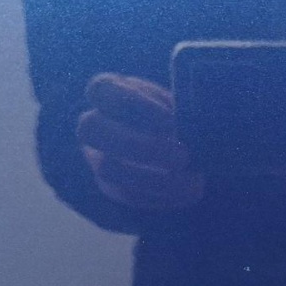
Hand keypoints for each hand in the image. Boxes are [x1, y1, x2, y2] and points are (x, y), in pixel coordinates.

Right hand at [77, 74, 204, 209]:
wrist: (180, 147)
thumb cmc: (177, 116)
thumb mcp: (178, 106)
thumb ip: (179, 111)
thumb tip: (190, 128)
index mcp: (109, 92)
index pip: (101, 89)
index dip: (132, 103)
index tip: (170, 119)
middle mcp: (96, 124)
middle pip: (90, 128)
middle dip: (138, 144)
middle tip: (184, 155)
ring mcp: (98, 157)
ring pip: (107, 168)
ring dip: (153, 177)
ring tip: (194, 181)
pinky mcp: (112, 187)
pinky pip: (127, 194)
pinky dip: (162, 196)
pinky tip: (189, 193)